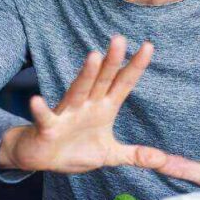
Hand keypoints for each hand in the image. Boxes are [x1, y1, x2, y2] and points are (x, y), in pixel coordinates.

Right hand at [0, 35, 166, 173]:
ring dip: (86, 75)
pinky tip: (36, 101)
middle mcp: (87, 105)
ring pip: (78, 91)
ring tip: (94, 56)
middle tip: (120, 39)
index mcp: (104, 108)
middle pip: (103, 80)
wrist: (43, 158)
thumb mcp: (110, 155)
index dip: (135, 66)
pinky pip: (45, 117)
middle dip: (112, 61)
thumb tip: (163, 161)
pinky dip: (40, 110)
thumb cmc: (76, 149)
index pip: (123, 83)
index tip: (148, 46)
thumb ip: (136, 155)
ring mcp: (67, 114)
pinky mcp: (48, 127)